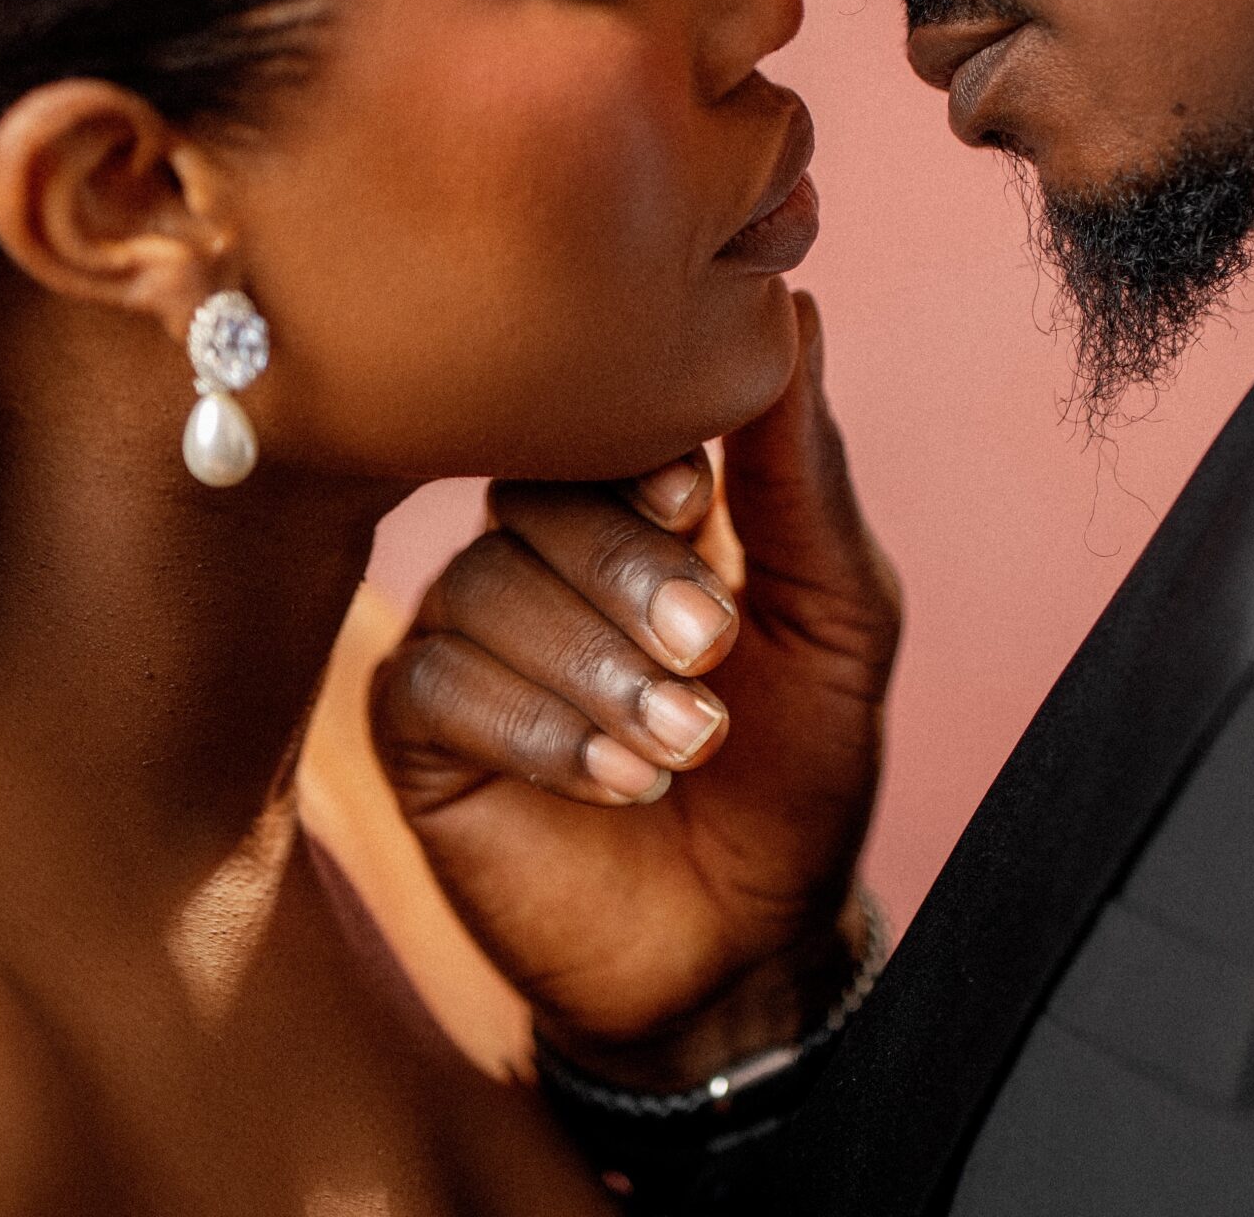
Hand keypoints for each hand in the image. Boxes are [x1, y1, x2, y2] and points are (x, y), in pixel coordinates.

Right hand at [370, 292, 901, 1080]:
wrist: (749, 944)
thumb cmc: (801, 765)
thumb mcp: (834, 610)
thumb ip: (800, 470)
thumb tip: (797, 309)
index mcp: (639, 500)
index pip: (602, 417)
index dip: (635, 452)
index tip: (690, 501)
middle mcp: (544, 548)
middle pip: (534, 491)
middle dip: (628, 573)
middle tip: (710, 652)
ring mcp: (474, 632)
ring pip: (485, 584)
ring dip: (596, 668)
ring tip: (683, 744)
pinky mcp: (420, 727)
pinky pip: (438, 679)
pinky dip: (537, 728)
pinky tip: (616, 780)